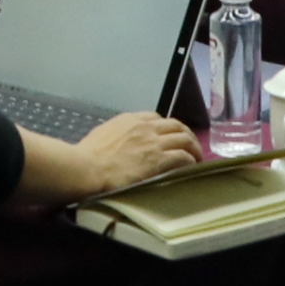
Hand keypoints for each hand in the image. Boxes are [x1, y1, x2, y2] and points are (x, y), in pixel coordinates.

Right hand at [69, 111, 198, 196]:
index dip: (166, 127)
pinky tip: (192, 167)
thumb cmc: (88, 156)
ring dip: (194, 148)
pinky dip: (191, 160)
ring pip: (185, 138)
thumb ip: (115, 135)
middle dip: (186, 135)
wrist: (88, 168)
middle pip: (176, 125)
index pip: (156, 118)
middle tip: (190, 147)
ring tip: (196, 158)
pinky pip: (183, 156)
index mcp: (130, 120)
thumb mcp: (101, 135)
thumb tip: (117, 142)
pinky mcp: (159, 160)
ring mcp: (154, 142)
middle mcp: (145, 127)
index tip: (169, 137)